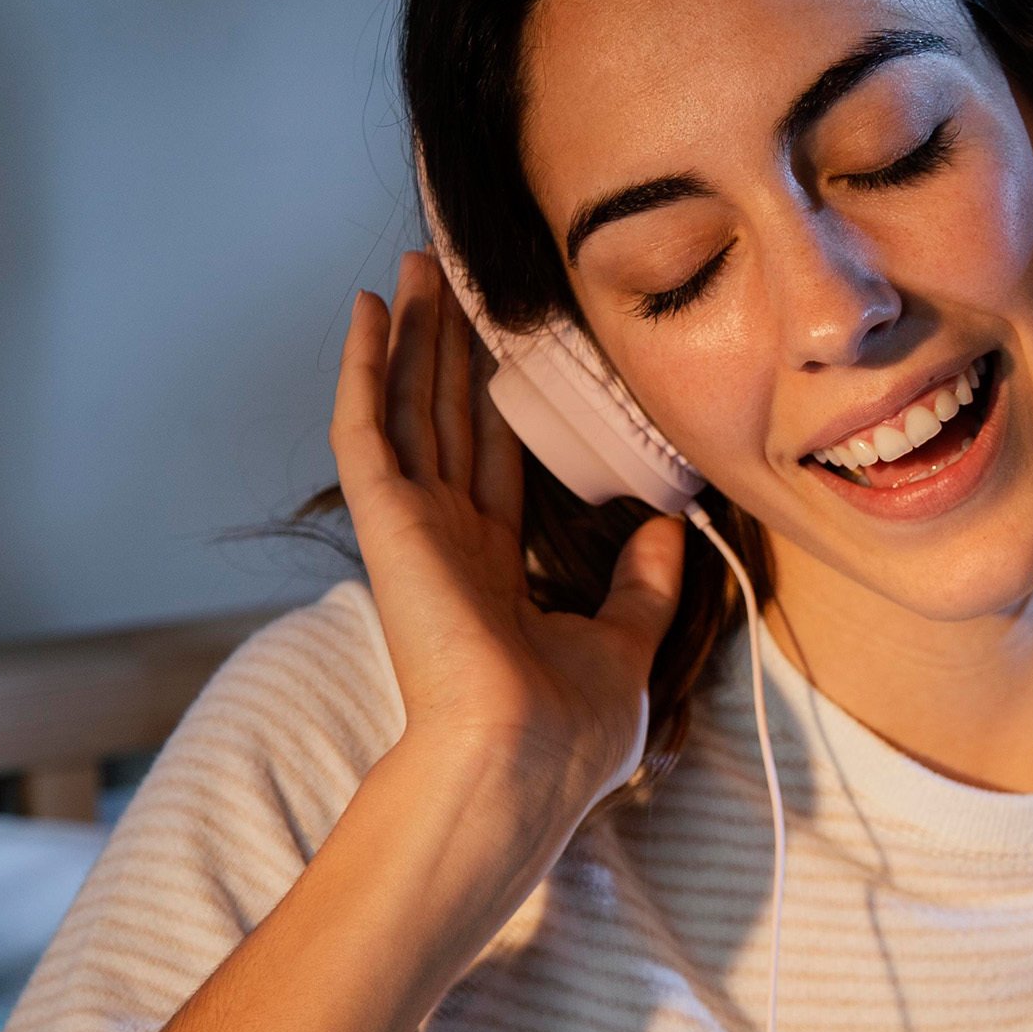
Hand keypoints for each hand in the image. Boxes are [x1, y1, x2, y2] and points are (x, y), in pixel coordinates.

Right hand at [329, 251, 685, 825]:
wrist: (521, 763)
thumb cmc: (567, 733)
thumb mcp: (625, 644)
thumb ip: (642, 584)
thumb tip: (670, 527)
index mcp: (492, 571)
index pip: (491, 461)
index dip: (495, 399)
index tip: (507, 344)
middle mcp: (445, 540)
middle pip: (444, 418)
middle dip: (447, 347)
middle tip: (448, 276)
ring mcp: (410, 527)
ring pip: (407, 405)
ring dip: (409, 335)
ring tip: (414, 268)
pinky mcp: (386, 520)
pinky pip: (367, 425)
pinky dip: (361, 365)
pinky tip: (368, 308)